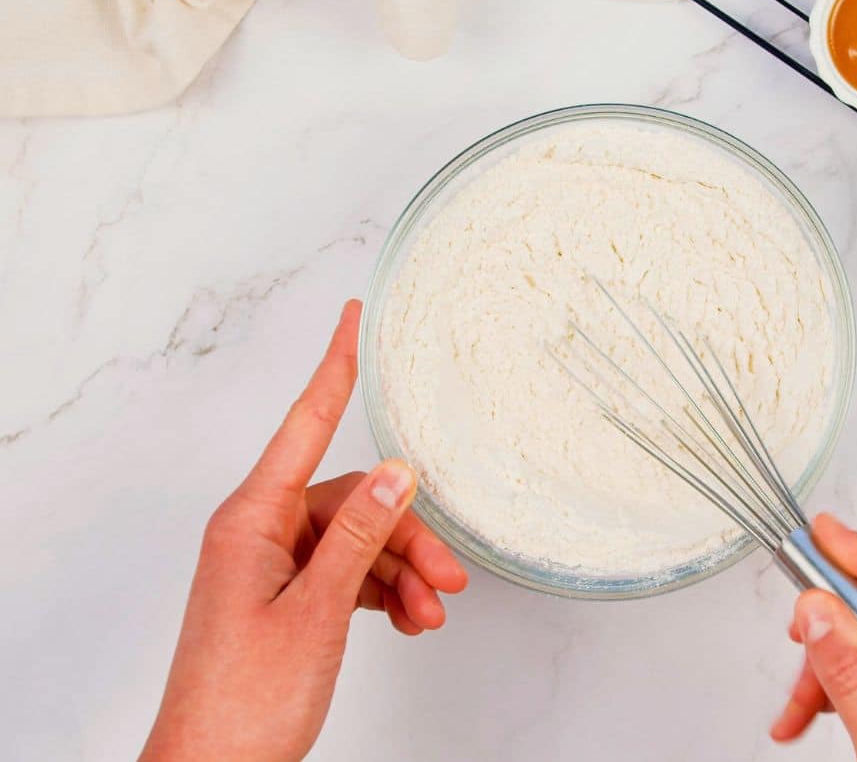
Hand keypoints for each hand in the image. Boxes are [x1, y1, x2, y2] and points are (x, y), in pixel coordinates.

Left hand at [141, 300, 467, 761]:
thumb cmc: (243, 702)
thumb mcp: (316, 612)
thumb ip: (361, 536)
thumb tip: (398, 472)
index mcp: (252, 521)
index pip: (303, 426)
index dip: (333, 368)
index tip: (351, 319)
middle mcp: (261, 533)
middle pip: (354, 502)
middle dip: (406, 537)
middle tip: (448, 578)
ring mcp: (275, 566)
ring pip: (359, 541)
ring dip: (401, 574)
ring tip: (431, 613)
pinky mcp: (289, 596)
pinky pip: (349, 573)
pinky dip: (384, 593)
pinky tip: (409, 620)